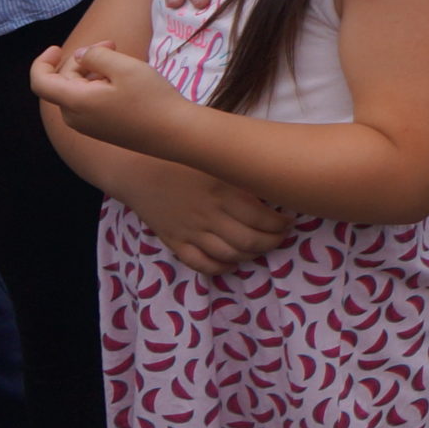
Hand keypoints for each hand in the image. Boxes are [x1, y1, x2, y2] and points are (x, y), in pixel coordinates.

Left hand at [30, 42, 190, 154]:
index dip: (42, 62)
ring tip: (122, 61)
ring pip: (77, 91)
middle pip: (63, 82)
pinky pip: (89, 103)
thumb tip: (80, 56)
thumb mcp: (124, 67)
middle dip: (81, 60)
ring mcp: (88, 126)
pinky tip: (123, 81)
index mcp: (75, 102)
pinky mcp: (102, 130)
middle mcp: (74, 117)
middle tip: (112, 43)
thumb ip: (95, 55)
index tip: (57, 47)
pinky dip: (98, 86)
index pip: (40, 81)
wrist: (175, 134)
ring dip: (92, 72)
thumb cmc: (150, 98)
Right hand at [105, 160, 289, 275]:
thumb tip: (279, 178)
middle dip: (272, 243)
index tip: (289, 221)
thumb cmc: (185, 159)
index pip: (263, 219)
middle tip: (281, 236)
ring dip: (252, 255)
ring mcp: (191, 231)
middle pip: (250, 241)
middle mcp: (209, 214)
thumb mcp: (218, 160)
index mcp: (223, 191)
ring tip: (261, 246)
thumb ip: (244, 172)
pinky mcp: (175, 242)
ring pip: (230, 255)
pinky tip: (233, 261)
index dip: (281, 225)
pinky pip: (202, 264)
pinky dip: (222, 268)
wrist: (139, 168)